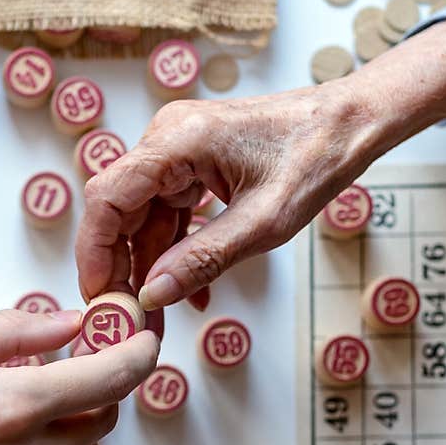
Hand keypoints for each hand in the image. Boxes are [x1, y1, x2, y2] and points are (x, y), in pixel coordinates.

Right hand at [0, 309, 158, 444]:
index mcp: (9, 408)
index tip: (141, 341)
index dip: (137, 353)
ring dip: (70, 435)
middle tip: (48, 381)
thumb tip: (75, 322)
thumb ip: (14, 331)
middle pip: (103, 418)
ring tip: (12, 427)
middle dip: (89, 392)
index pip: (112, 378)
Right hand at [75, 20, 445, 311]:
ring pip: (143, 220)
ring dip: (150, 269)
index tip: (99, 299)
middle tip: (129, 321)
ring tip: (158, 320)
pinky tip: (189, 292)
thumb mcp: (263, 223)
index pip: (107, 199)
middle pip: (119, 213)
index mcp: (176, 142)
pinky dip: (175, 254)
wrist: (350, 123)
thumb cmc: (315, 158)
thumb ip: (203, 259)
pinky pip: (169, 216)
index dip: (94, 254)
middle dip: (122, 271)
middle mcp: (166, 141)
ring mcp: (177, 154)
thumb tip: (153, 295)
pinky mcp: (192, 167)